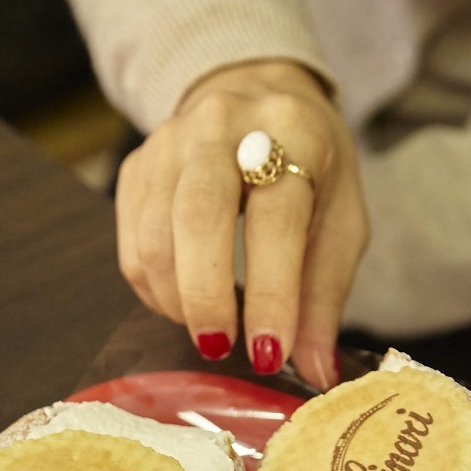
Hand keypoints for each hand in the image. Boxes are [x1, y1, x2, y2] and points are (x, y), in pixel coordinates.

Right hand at [116, 59, 368, 389]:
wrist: (258, 95)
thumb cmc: (309, 167)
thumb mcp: (340, 219)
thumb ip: (325, 295)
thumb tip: (318, 375)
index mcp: (290, 131)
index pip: (275, 217)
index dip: (271, 292)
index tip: (270, 354)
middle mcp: (223, 123)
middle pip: (197, 215)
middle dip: (205, 295)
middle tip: (219, 348)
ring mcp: (169, 141)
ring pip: (153, 235)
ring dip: (177, 300)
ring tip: (209, 330)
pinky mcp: (135, 166)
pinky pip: (130, 243)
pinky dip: (154, 289)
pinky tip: (184, 301)